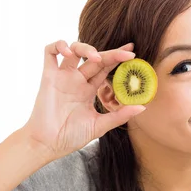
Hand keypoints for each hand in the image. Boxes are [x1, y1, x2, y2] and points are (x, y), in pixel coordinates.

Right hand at [22, 40, 144, 160]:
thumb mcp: (99, 126)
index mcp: (89, 89)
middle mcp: (77, 80)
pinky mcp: (48, 77)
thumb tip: (142, 107)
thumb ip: (119, 115)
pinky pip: (49, 52)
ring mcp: (62, 77)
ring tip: (96, 58)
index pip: (106, 68)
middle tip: (127, 52)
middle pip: (95, 58)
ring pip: (74, 50)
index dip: (118, 58)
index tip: (132, 53)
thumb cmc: (71, 137)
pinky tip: (68, 53)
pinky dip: (58, 45)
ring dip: (85, 47)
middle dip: (111, 53)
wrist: (48, 145)